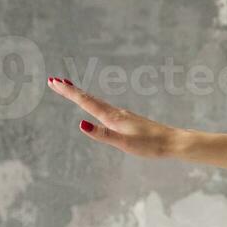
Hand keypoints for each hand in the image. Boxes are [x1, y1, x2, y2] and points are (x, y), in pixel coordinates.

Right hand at [45, 77, 180, 157]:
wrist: (173, 142)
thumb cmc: (150, 145)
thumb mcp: (125, 144)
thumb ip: (103, 135)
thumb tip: (81, 124)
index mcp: (113, 117)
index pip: (86, 102)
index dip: (69, 92)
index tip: (54, 81)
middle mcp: (116, 113)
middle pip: (89, 99)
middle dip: (71, 90)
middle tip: (54, 81)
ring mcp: (123, 116)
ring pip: (97, 102)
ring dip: (81, 95)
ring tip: (69, 89)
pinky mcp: (128, 120)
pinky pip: (105, 108)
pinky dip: (94, 103)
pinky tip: (95, 106)